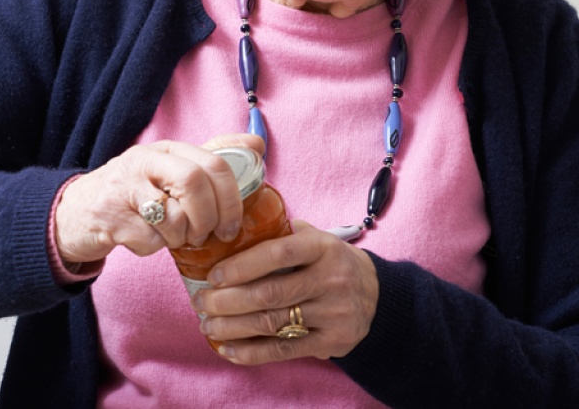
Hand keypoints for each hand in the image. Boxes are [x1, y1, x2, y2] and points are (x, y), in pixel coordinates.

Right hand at [54, 134, 264, 264]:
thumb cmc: (134, 192)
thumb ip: (211, 157)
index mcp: (166, 149)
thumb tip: (257, 144)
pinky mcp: (110, 218)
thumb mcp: (170, 169)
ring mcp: (125, 189)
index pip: (214, 163)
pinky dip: (155, 248)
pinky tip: (146, 240)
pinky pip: (150, 241)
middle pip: (195, 184)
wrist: (75, 213)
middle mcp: (144, 162)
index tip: (233, 224)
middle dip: (209, 218)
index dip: (232, 198)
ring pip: (174, 217)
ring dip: (182, 238)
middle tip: (208, 236)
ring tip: (173, 237)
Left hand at [193, 220, 379, 362]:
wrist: (377, 296)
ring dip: (232, 327)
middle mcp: (331, 279)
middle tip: (201, 303)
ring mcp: (333, 313)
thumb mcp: (318, 239)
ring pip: (272, 323)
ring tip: (207, 325)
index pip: (279, 253)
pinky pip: (284, 350)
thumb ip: (283, 233)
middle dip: (227, 301)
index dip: (242, 265)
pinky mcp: (331, 341)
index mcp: (323, 247)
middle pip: (269, 293)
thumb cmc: (332, 263)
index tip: (213, 275)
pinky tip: (228, 349)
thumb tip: (234, 227)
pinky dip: (251, 352)